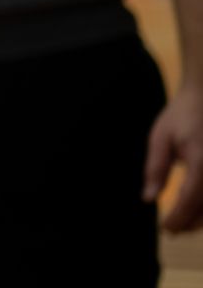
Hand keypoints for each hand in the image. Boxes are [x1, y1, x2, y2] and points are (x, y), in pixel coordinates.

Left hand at [143, 80, 202, 230]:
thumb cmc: (182, 115)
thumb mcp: (161, 137)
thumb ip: (156, 169)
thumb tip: (148, 198)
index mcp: (201, 161)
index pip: (190, 199)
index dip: (178, 218)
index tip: (165, 229)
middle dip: (189, 223)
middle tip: (171, 230)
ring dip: (201, 218)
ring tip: (181, 224)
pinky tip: (194, 210)